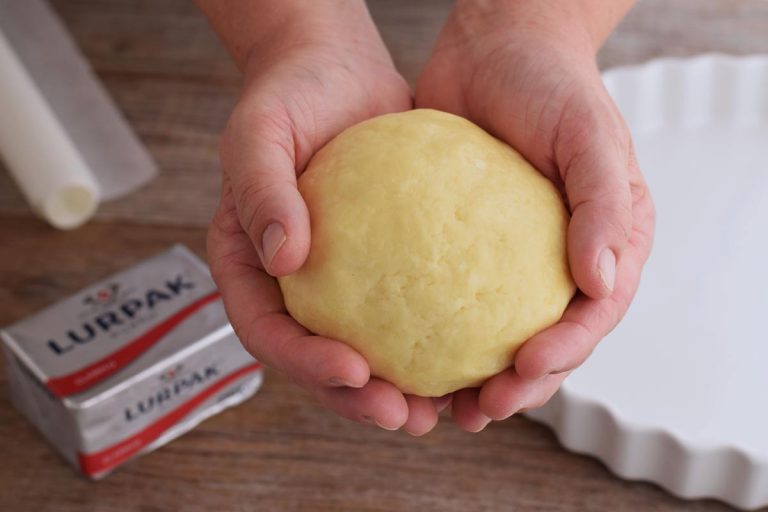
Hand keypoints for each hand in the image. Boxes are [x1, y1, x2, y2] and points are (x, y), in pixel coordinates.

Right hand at [203, 3, 444, 435]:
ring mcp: (336, 281)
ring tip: (437, 412)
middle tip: (402, 416)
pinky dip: (428, 344)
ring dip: (394, 390)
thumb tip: (283, 258)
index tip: (353, 369)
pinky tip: (466, 358)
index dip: (302, 362)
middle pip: (313, 360)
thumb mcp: (260, 133)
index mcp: (250, 265)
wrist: (336, 72)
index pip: (264, 330)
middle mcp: (290, 285)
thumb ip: (261, 191)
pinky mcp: (380, 269)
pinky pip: (403, 313)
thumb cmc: (288, 96)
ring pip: (359, 351)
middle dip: (354, 399)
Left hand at [416, 0, 654, 430]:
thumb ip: (603, 206)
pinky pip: (449, 297)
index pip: (594, 315)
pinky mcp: (463, 248)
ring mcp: (510, 258)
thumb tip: (602, 280)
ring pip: (498, 332)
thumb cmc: (553, 85)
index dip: (564, 354)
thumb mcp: (590, 136)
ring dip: (477, 377)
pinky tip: (406, 353)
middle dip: (519, 386)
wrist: (495, 46)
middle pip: (549, 341)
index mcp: (606, 243)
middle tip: (479, 409)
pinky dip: (434, 331)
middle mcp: (561, 260)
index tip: (522, 369)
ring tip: (444, 407)